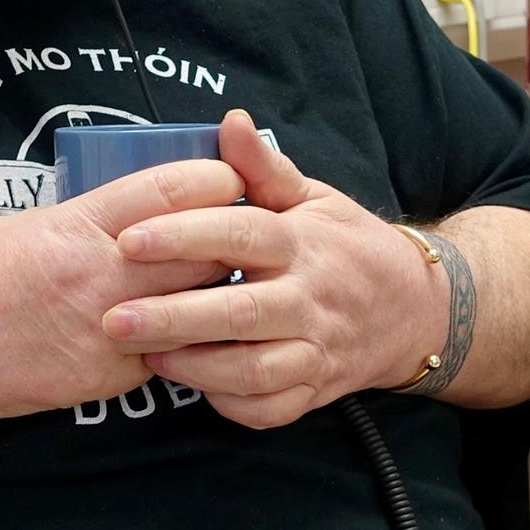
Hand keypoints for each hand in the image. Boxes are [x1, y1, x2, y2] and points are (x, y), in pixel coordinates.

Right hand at [0, 156, 241, 422]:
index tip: (228, 179)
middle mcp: (104, 275)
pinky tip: (168, 338)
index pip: (180, 189)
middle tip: (238, 236)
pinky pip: (161, 358)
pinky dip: (172, 346)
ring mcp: (107, 332)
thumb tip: (130, 219)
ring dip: (211, 298)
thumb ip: (85, 222)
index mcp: (81, 224)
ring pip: (196, 309)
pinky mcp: (101, 378)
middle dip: (228, 241)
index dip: (218, 179)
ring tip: (215, 288)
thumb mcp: (23, 224)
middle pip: (207, 251)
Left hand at [98, 111, 445, 428]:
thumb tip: (231, 120)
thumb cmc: (346, 245)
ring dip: (195, 368)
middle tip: (113, 318)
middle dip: (172, 318)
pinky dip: (231, 404)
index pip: (240, 234)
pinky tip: (193, 385)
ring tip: (144, 355)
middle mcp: (310, 298)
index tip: (127, 239)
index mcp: (301, 243)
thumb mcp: (313, 197)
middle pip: (238, 312)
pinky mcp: (316, 391)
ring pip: (253, 370)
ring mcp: (316, 350)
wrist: (416, 309)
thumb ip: (264, 167)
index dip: (183, 236)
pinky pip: (271, 409)